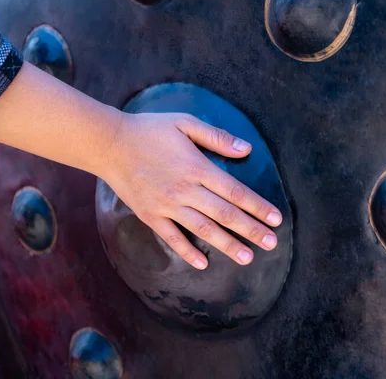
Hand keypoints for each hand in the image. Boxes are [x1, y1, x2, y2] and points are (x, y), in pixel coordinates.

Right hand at [100, 112, 282, 269]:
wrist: (109, 144)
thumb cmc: (149, 130)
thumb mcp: (184, 122)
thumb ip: (216, 137)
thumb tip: (246, 149)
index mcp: (197, 167)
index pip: (235, 191)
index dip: (257, 206)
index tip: (276, 219)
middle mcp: (185, 190)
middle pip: (224, 214)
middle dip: (251, 230)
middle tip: (271, 244)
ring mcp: (167, 205)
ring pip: (203, 230)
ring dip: (227, 245)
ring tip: (247, 258)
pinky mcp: (150, 215)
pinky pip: (172, 238)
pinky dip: (187, 252)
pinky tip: (202, 264)